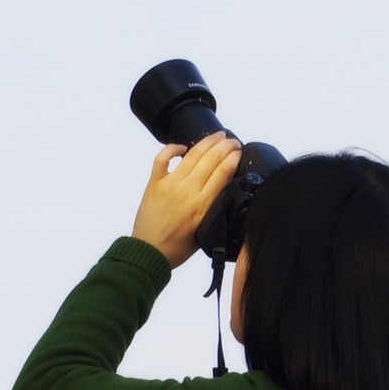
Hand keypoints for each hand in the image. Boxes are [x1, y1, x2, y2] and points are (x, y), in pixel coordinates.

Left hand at [131, 131, 240, 267]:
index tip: (240, 152)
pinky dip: (172, 149)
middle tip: (232, 141)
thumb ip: (214, 211)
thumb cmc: (176, 248)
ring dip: (207, 143)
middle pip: (211, 160)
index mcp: (202, 205)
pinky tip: (182, 147)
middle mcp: (187, 191)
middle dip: (225, 146)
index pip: (223, 173)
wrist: (149, 253)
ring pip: (192, 155)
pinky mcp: (154, 184)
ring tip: (218, 136)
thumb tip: (224, 194)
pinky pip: (162, 159)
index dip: (233, 158)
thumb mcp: (205, 231)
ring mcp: (169, 185)